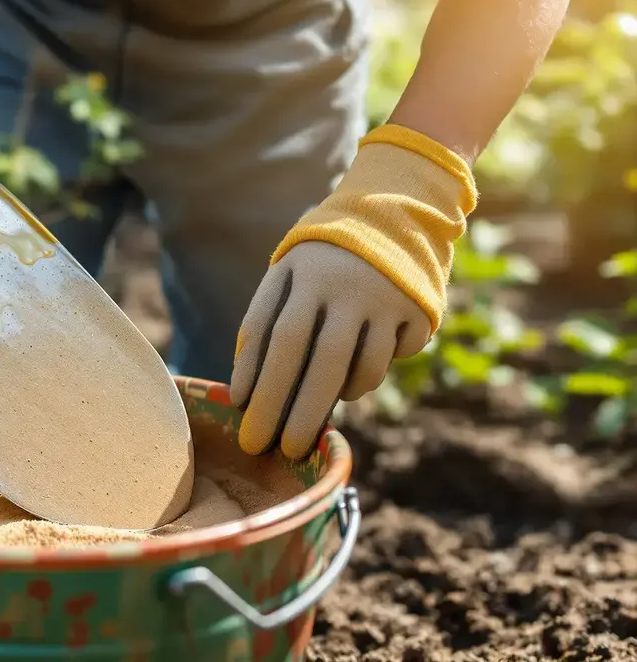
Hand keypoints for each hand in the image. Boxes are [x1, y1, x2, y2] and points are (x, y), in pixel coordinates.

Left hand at [231, 124, 478, 459]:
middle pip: (322, 365)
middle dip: (299, 415)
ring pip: (362, 371)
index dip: (261, 384)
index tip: (244, 423)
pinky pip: (393, 360)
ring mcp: (389, 300)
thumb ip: (261, 326)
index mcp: (305, 276)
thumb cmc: (319, 260)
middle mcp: (348, 288)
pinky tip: (355, 369)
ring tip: (317, 409)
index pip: (279, 340)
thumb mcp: (284, 277)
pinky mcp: (420, 310)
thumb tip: (242, 394)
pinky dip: (369, 375)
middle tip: (281, 452)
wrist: (393, 210)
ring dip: (337, 398)